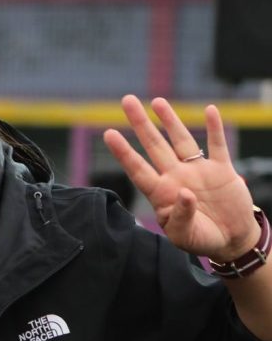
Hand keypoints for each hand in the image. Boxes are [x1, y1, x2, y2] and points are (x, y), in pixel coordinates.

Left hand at [103, 95, 260, 261]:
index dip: (123, 152)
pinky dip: (214, 128)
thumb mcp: (186, 236)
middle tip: (127, 100)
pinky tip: (209, 111)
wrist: (230, 240)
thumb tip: (184, 193)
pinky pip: (217, 145)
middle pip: (154, 145)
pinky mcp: (222, 170)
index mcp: (161, 193)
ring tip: (157, 101)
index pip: (138, 169)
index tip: (108, 134)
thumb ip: (181, 216)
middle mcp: (175, 177)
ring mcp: (197, 171)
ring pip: (181, 140)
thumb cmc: (201, 239)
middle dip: (140, 124)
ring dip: (170, 120)